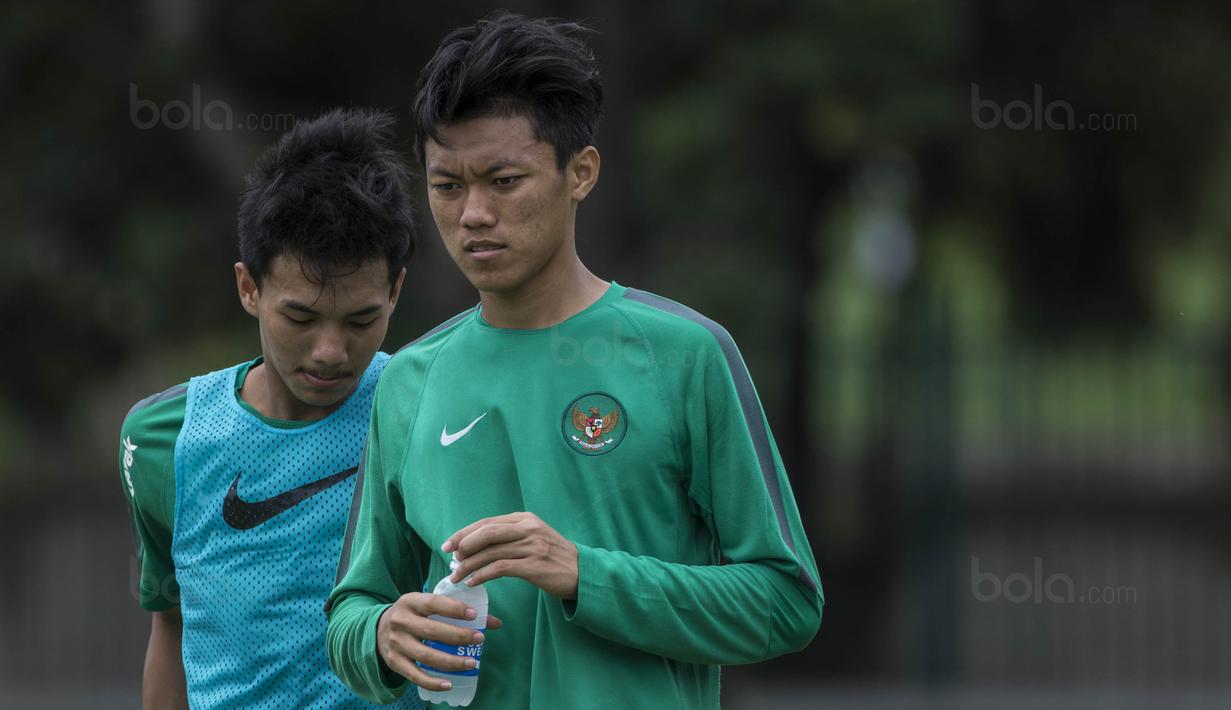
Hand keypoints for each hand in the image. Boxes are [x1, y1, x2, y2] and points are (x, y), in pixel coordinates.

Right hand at [376, 592, 502, 691]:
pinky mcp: (394, 662)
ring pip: (425, 656)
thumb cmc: (413, 615)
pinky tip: (449, 683)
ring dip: (451, 661)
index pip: (433, 603)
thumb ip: (457, 611)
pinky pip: (415, 675)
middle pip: (431, 631)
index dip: (454, 608)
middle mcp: (400, 621)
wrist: (377, 628)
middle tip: (479, 639)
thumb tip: (494, 622)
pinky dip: (432, 682)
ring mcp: (396, 643)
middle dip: (458, 636)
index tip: (474, 615)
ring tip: (472, 663)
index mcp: (410, 601)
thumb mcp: (427, 606)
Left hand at [444, 512, 578, 598]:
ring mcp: (532, 546)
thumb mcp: (533, 538)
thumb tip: (475, 545)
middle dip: (463, 545)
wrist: (582, 573)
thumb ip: (509, 537)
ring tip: (457, 576)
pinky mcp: (533, 565)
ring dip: (469, 565)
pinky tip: (473, 582)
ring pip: (490, 552)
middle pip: (486, 533)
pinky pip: (499, 568)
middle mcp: (527, 529)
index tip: (448, 544)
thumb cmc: (553, 557)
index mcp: (525, 519)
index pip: (487, 523)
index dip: (464, 533)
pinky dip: (482, 575)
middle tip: (451, 559)